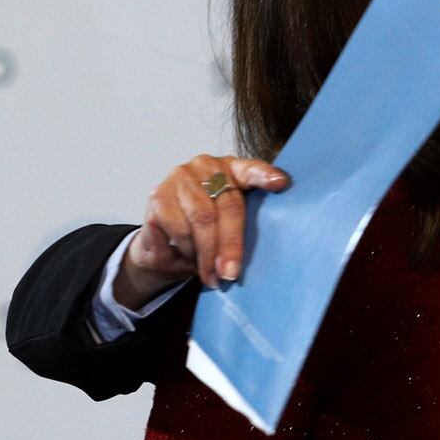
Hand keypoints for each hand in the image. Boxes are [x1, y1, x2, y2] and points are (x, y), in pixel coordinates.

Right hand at [116, 153, 291, 304]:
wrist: (164, 244)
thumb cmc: (206, 232)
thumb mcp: (230, 226)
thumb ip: (245, 226)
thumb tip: (264, 254)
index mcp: (232, 169)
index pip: (251, 169)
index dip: (264, 175)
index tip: (281, 183)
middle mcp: (207, 166)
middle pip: (226, 206)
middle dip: (230, 244)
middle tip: (230, 273)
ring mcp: (180, 177)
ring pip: (201, 219)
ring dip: (205, 252)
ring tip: (208, 272)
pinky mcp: (158, 195)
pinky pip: (177, 227)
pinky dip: (184, 248)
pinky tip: (186, 255)